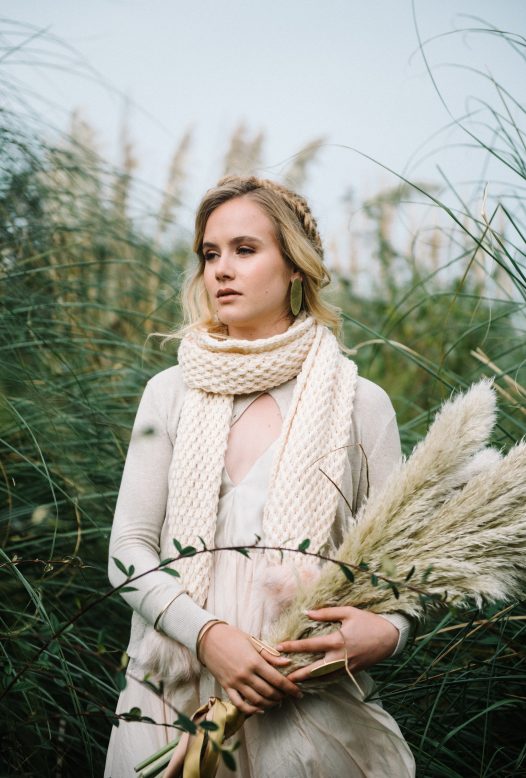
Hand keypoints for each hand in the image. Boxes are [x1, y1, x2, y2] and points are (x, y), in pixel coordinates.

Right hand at [198, 622, 302, 715]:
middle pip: (268, 692)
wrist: (208, 639)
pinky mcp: (226, 687)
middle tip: (287, 695)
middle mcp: (246, 674)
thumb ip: (270, 655)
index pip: (277, 679)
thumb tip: (287, 662)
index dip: (290, 688)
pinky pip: (239, 703)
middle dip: (281, 696)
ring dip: (269, 703)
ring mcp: (235, 682)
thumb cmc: (232, 636)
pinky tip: (259, 709)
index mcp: (254, 661)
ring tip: (276, 701)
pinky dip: (251, 709)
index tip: (298, 693)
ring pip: (256, 700)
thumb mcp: (253, 641)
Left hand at [276, 606, 398, 683]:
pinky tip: (313, 681)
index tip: (279, 648)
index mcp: (337, 641)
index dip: (293, 647)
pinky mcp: (352, 671)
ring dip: (308, 680)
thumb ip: (326, 613)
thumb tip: (306, 612)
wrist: (390, 637)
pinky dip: (322, 680)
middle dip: (298, 674)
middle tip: (283, 677)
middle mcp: (340, 657)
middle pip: (314, 669)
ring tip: (294, 682)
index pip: (310, 645)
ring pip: (323, 677)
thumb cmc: (368, 622)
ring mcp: (346, 667)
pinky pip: (334, 678)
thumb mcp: (348, 612)